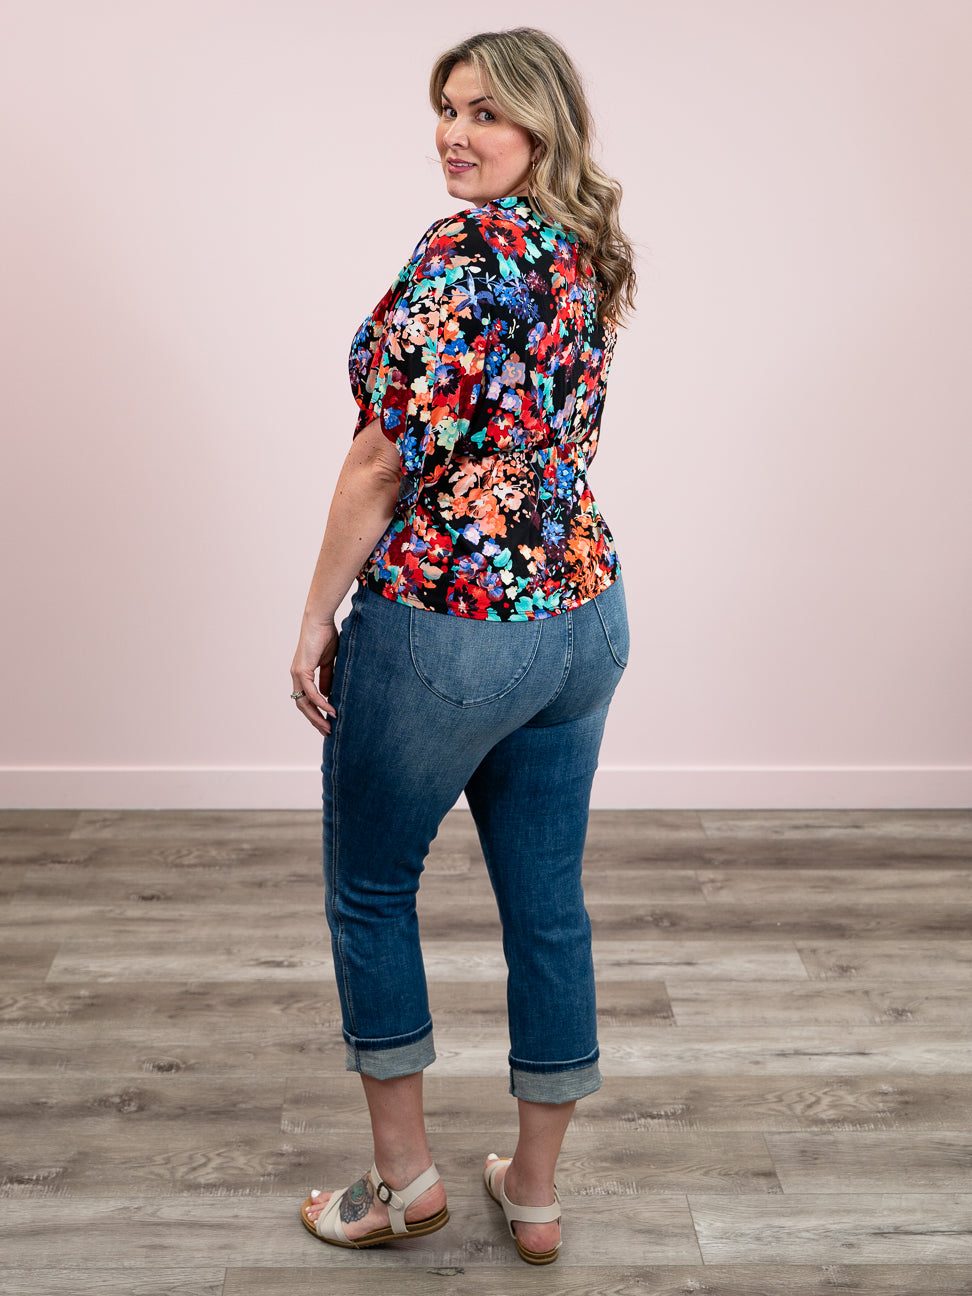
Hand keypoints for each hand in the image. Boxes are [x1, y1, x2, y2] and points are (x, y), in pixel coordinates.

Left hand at [290, 619, 338, 735]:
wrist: (319, 621)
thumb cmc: (325, 636)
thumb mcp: (329, 661)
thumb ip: (328, 677)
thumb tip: (328, 694)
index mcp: (303, 674)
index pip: (306, 699)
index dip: (316, 713)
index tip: (327, 723)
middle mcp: (297, 676)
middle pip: (303, 705)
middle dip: (315, 720)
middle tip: (327, 732)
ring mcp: (298, 674)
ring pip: (304, 703)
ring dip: (316, 717)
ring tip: (328, 727)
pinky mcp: (302, 670)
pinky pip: (311, 693)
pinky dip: (321, 703)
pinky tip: (330, 710)